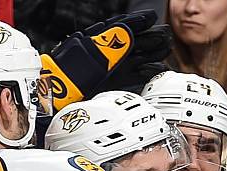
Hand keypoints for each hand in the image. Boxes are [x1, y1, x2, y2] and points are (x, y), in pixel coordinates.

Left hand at [38, 10, 162, 113]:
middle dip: (151, 38)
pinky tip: (156, 70)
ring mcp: (114, 70)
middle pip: (135, 43)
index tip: (152, 17)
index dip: (139, 21)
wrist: (61, 97)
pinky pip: (137, 77)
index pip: (124, 28)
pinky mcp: (116, 85)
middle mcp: (110, 54)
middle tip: (165, 36)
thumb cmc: (71, 73)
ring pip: (139, 58)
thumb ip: (110, 43)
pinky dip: (148, 73)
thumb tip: (127, 33)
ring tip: (165, 49)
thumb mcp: (91, 53)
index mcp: (103, 41)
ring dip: (153, 54)